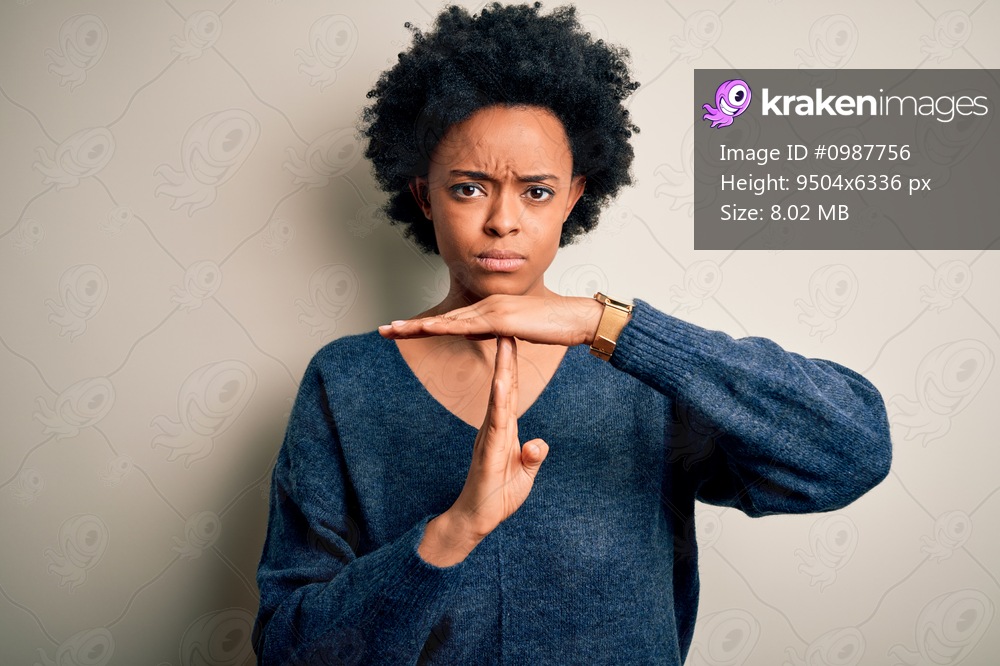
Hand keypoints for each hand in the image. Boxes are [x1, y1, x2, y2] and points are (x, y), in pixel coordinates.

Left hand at [378, 293, 603, 346]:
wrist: (575, 318)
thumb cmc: (552, 326)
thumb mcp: (516, 332)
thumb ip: (495, 332)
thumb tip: (475, 334)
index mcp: (488, 309)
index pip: (449, 320)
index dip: (423, 326)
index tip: (400, 331)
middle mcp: (486, 305)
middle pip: (442, 318)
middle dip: (411, 325)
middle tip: (383, 330)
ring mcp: (492, 310)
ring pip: (448, 320)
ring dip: (418, 326)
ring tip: (393, 331)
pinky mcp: (502, 319)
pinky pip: (468, 325)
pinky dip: (445, 327)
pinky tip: (427, 330)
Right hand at [450, 336, 548, 539]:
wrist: (476, 520)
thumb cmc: (498, 497)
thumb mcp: (524, 476)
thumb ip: (532, 457)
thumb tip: (539, 443)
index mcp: (504, 429)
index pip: (509, 392)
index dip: (512, 367)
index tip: (513, 341)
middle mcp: (494, 428)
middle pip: (503, 387)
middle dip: (506, 357)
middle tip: (507, 327)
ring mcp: (490, 438)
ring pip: (498, 399)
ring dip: (502, 371)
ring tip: (505, 345)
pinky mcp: (489, 452)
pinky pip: (495, 423)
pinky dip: (498, 402)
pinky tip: (500, 384)